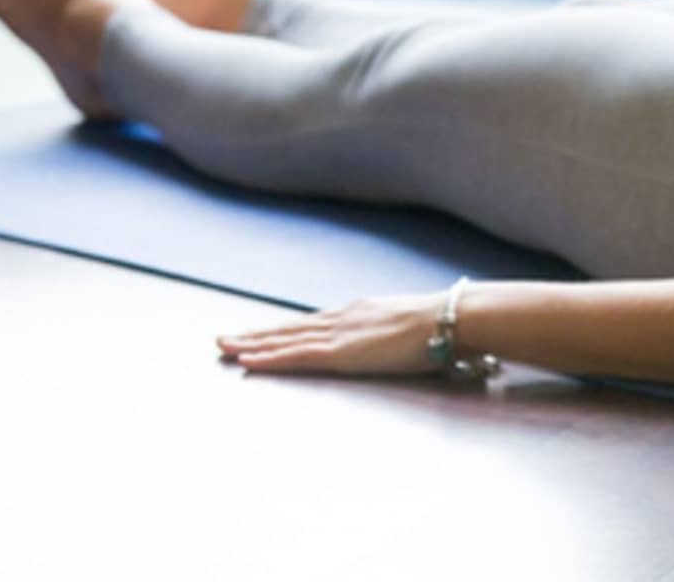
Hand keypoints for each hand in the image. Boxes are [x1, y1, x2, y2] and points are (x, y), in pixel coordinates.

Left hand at [216, 292, 448, 376]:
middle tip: (226, 338)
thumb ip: (393, 333)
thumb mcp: (409, 325)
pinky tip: (249, 360)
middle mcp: (342, 318)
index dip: (284, 328)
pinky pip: (295, 355)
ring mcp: (339, 334)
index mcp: (359, 313)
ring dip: (254, 344)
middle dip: (258, 334)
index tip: (262, 331)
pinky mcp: (339, 352)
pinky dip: (270, 357)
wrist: (447, 319)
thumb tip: (397, 339)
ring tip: (226, 346)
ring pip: (286, 339)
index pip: (313, 322)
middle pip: (291, 327)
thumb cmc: (440, 325)